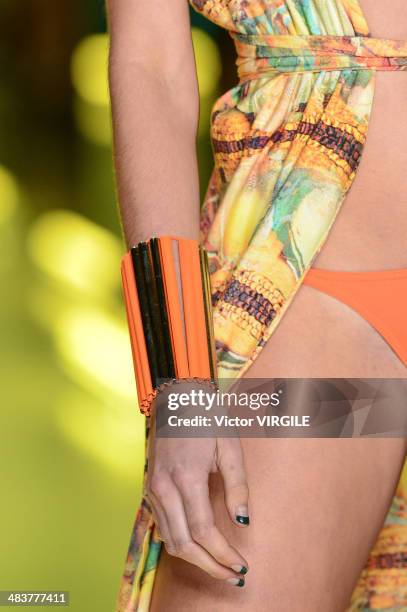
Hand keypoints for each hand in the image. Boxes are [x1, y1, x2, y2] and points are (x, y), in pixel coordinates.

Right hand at [146, 382, 249, 585]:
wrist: (176, 398)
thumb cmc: (207, 419)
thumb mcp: (230, 447)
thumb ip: (237, 486)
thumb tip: (242, 522)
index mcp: (186, 476)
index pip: (203, 530)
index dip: (223, 554)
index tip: (241, 566)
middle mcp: (164, 487)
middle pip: (183, 543)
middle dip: (209, 565)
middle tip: (233, 575)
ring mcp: (152, 488)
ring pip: (169, 539)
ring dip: (194, 559)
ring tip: (219, 566)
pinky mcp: (149, 488)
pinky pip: (161, 526)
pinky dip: (180, 543)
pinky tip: (198, 547)